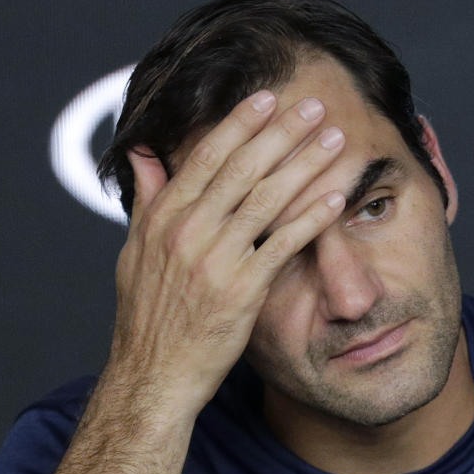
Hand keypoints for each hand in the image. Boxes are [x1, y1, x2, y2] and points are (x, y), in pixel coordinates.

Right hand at [107, 91, 345, 418]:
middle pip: (242, 168)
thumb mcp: (136, 252)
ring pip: (266, 199)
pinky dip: (311, 218)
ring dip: (305, 165)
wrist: (152, 375)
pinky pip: (283, 245)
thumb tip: (146, 154)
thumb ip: (149, 200)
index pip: (205, 157)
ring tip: (335, 141)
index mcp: (163, 218)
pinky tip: (336, 198)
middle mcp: (187, 232)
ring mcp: (214, 260)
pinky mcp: (241, 291)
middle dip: (282, 132)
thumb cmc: (148, 316)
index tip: (266, 97)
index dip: (239, 124)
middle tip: (314, 106)